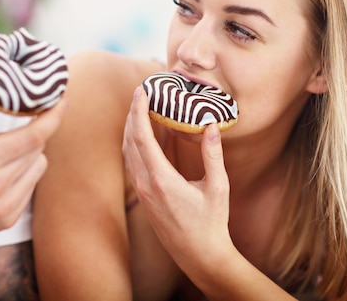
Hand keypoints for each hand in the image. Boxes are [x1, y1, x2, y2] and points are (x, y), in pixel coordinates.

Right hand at [0, 44, 66, 245]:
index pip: (32, 137)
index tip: (61, 100)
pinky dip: (23, 173)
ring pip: (37, 167)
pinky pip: (30, 187)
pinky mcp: (5, 219)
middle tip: (25, 119)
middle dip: (35, 130)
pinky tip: (2, 170)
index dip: (52, 117)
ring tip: (5, 148)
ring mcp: (1, 207)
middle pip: (37, 149)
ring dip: (30, 153)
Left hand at [122, 87, 232, 275]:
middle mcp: (146, 185)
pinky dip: (136, 143)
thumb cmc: (211, 223)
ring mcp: (142, 191)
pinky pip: (133, 163)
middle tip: (141, 93)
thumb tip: (211, 126)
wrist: (198, 255)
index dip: (138, 112)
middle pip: (130, 141)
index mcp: (162, 181)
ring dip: (131, 128)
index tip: (141, 91)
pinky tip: (147, 134)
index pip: (142, 138)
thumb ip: (213, 155)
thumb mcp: (218, 188)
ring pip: (128, 152)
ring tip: (142, 108)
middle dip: (132, 114)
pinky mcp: (144, 196)